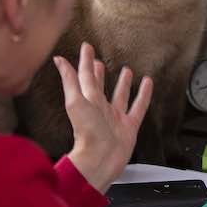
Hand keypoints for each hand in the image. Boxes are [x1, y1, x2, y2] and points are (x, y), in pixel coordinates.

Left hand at [54, 42, 152, 192]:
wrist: (100, 159)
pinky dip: (143, 95)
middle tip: (100, 60)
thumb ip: (70, 80)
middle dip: (99, 73)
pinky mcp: (130, 126)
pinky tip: (147, 84)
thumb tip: (59, 60)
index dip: (86, 61)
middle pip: (100, 86)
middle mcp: (101, 108)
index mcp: (87, 100)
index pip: (85, 76)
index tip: (87, 46)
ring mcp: (116, 117)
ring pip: (120, 95)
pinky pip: (138, 106)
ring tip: (127, 70)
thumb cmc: (87, 133)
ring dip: (123, 83)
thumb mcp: (76, 101)